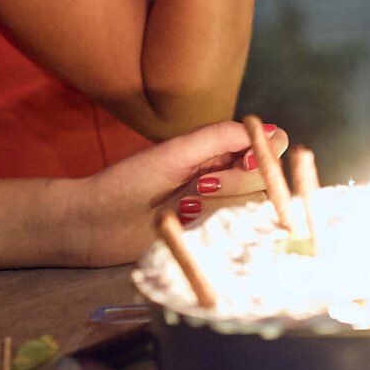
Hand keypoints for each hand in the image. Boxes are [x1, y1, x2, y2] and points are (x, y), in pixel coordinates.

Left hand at [67, 120, 261, 263]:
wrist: (95, 224)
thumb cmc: (129, 182)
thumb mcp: (176, 151)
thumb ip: (222, 136)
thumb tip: (269, 131)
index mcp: (222, 151)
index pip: (273, 146)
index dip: (266, 154)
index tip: (245, 159)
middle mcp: (229, 178)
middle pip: (268, 178)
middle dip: (235, 182)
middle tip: (196, 187)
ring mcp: (222, 211)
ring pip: (256, 207)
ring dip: (219, 206)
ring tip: (184, 207)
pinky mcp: (213, 239)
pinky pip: (239, 235)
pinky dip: (214, 227)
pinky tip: (185, 224)